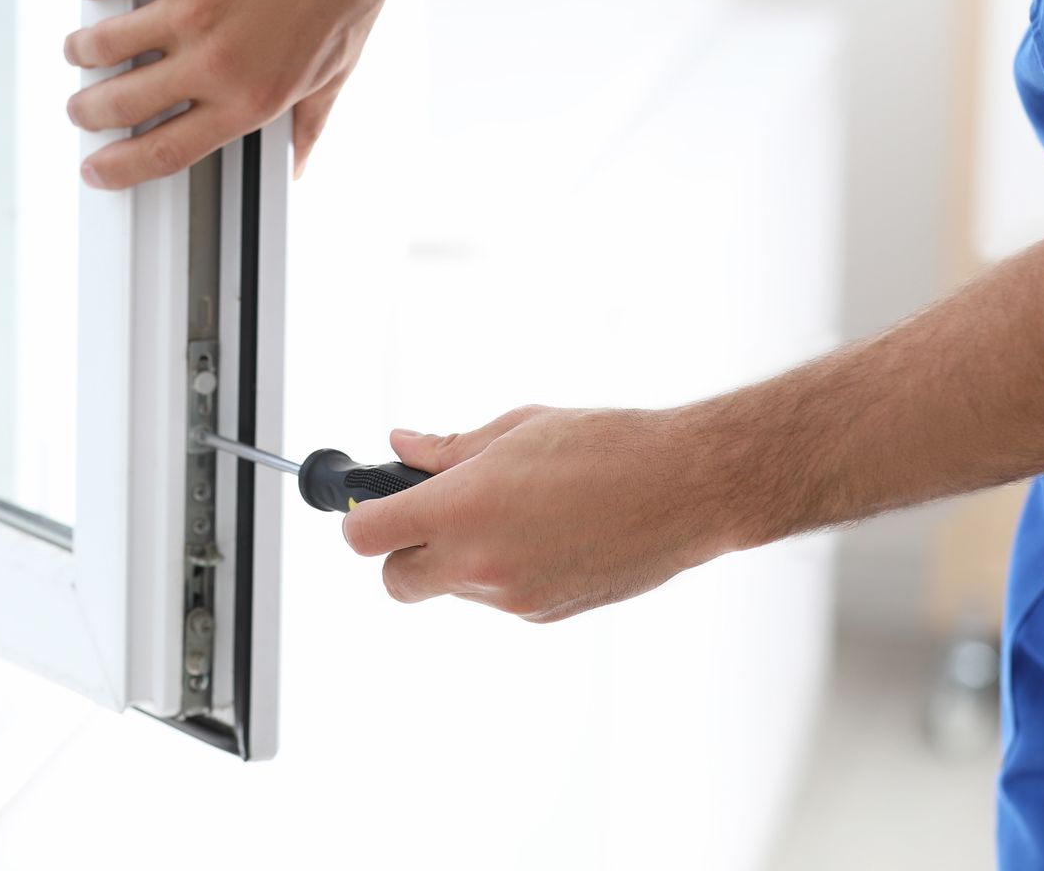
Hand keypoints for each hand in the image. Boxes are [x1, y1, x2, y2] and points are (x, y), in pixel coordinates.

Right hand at [65, 0, 420, 188]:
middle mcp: (217, 61)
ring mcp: (193, 10)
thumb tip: (299, 161)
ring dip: (82, 51)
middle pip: (120, 104)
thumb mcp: (336, 71)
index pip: (167, 150)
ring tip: (82, 50)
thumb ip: (309, 122)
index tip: (99, 168)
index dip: (122, 166)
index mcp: (252, 98)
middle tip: (82, 109)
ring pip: (103, 45)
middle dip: (87, 112)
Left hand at [341, 404, 741, 622]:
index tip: (371, 502)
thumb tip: (403, 446)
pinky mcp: (544, 614)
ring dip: (459, 558)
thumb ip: (449, 448)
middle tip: (430, 513)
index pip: (365, 536)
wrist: (685, 491)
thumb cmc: (609, 447)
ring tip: (512, 510)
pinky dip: (503, 571)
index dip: (359, 518)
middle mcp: (480, 564)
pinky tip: (545, 532)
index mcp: (462, 510)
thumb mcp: (517, 428)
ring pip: (452, 588)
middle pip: (395, 581)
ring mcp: (512, 598)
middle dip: (399, 550)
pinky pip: (498, 598)